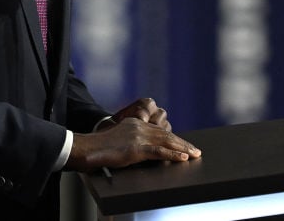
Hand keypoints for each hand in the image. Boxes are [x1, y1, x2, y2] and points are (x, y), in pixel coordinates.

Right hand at [67, 98, 200, 172]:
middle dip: (183, 143)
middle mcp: (139, 127)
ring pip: (166, 141)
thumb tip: (140, 150)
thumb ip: (130, 140)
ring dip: (183, 148)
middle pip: (166, 134)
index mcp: (135, 124)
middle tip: (196, 151)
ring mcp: (138, 137)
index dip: (174, 138)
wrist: (87, 148)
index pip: (160, 131)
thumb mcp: (117, 140)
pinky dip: (173, 155)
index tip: (185, 145)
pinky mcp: (136, 148)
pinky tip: (183, 158)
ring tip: (195, 154)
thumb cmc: (98, 149)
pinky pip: (160, 151)